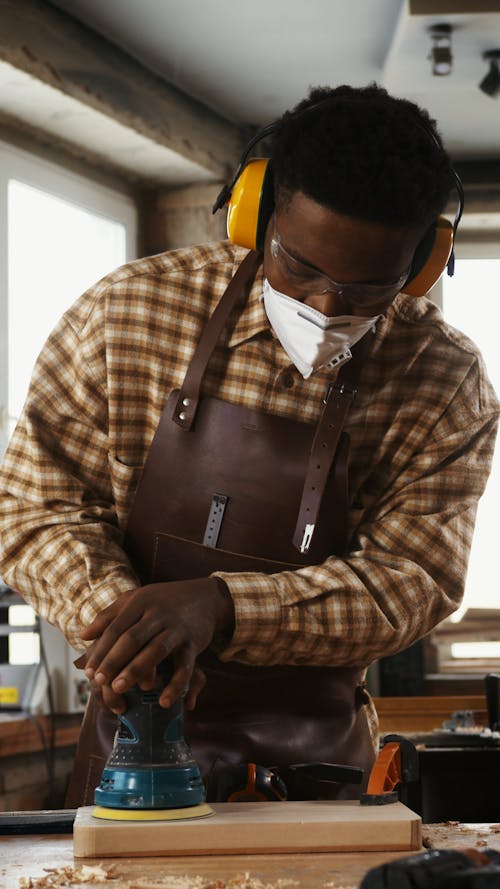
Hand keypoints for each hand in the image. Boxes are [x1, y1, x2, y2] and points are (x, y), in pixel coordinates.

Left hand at [76, 578, 233, 709]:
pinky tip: (163, 702)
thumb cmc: (163, 601)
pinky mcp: (193, 643)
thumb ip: (109, 615)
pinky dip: (175, 685)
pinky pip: (184, 667)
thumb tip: (83, 636)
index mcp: (140, 602)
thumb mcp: (136, 599)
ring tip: (119, 689)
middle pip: (132, 639)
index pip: (116, 627)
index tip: (89, 671)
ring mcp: (176, 628)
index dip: (101, 650)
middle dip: (114, 661)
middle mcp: (158, 614)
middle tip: (99, 682)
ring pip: (155, 651)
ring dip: (136, 671)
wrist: (205, 597)